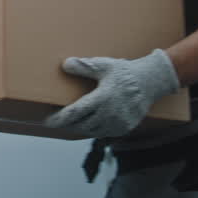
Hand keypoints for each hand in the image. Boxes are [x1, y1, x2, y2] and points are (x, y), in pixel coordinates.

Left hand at [44, 49, 179, 137]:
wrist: (151, 82)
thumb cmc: (124, 72)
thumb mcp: (104, 65)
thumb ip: (84, 66)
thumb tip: (65, 64)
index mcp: (102, 99)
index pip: (74, 113)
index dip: (58, 119)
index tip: (46, 121)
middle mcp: (110, 115)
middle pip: (80, 125)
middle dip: (65, 125)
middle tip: (52, 123)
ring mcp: (118, 123)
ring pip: (92, 131)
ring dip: (77, 129)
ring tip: (66, 124)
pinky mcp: (125, 128)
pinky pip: (104, 133)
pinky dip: (92, 130)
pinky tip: (85, 126)